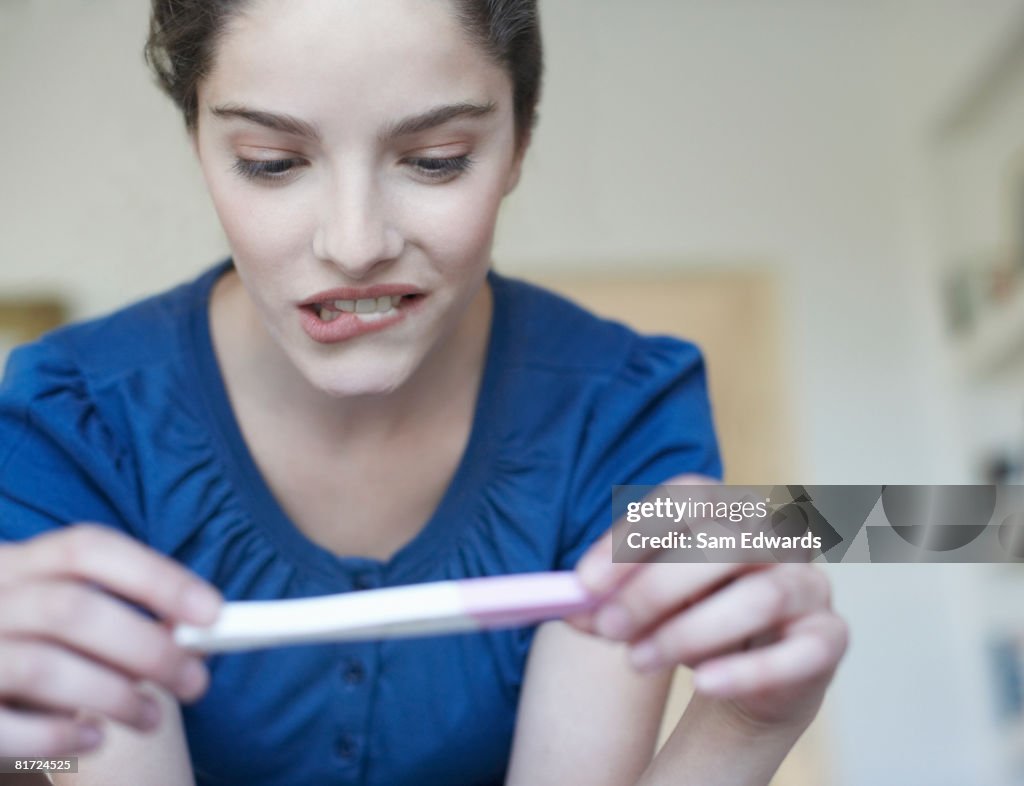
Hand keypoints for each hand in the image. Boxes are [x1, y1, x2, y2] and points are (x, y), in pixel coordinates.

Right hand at [0, 524, 222, 756]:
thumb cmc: (30, 644)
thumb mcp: (64, 618)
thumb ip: (120, 617)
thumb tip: (198, 635)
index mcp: (17, 562)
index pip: (88, 549)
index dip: (155, 577)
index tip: (212, 612)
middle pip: (72, 610)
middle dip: (147, 648)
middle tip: (197, 683)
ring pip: (43, 667)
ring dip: (114, 696)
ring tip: (153, 718)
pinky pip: (5, 727)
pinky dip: (58, 738)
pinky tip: (95, 740)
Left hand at [569, 478, 847, 732]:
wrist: (748, 673)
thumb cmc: (690, 618)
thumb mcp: (641, 607)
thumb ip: (607, 603)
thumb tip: (570, 606)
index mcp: (728, 509)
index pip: (686, 499)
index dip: (635, 536)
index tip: (585, 582)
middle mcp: (776, 535)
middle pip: (722, 542)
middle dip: (655, 588)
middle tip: (607, 627)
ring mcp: (810, 584)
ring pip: (761, 596)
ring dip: (690, 631)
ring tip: (638, 661)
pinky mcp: (829, 639)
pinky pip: (801, 651)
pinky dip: (748, 669)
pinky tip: (703, 684)